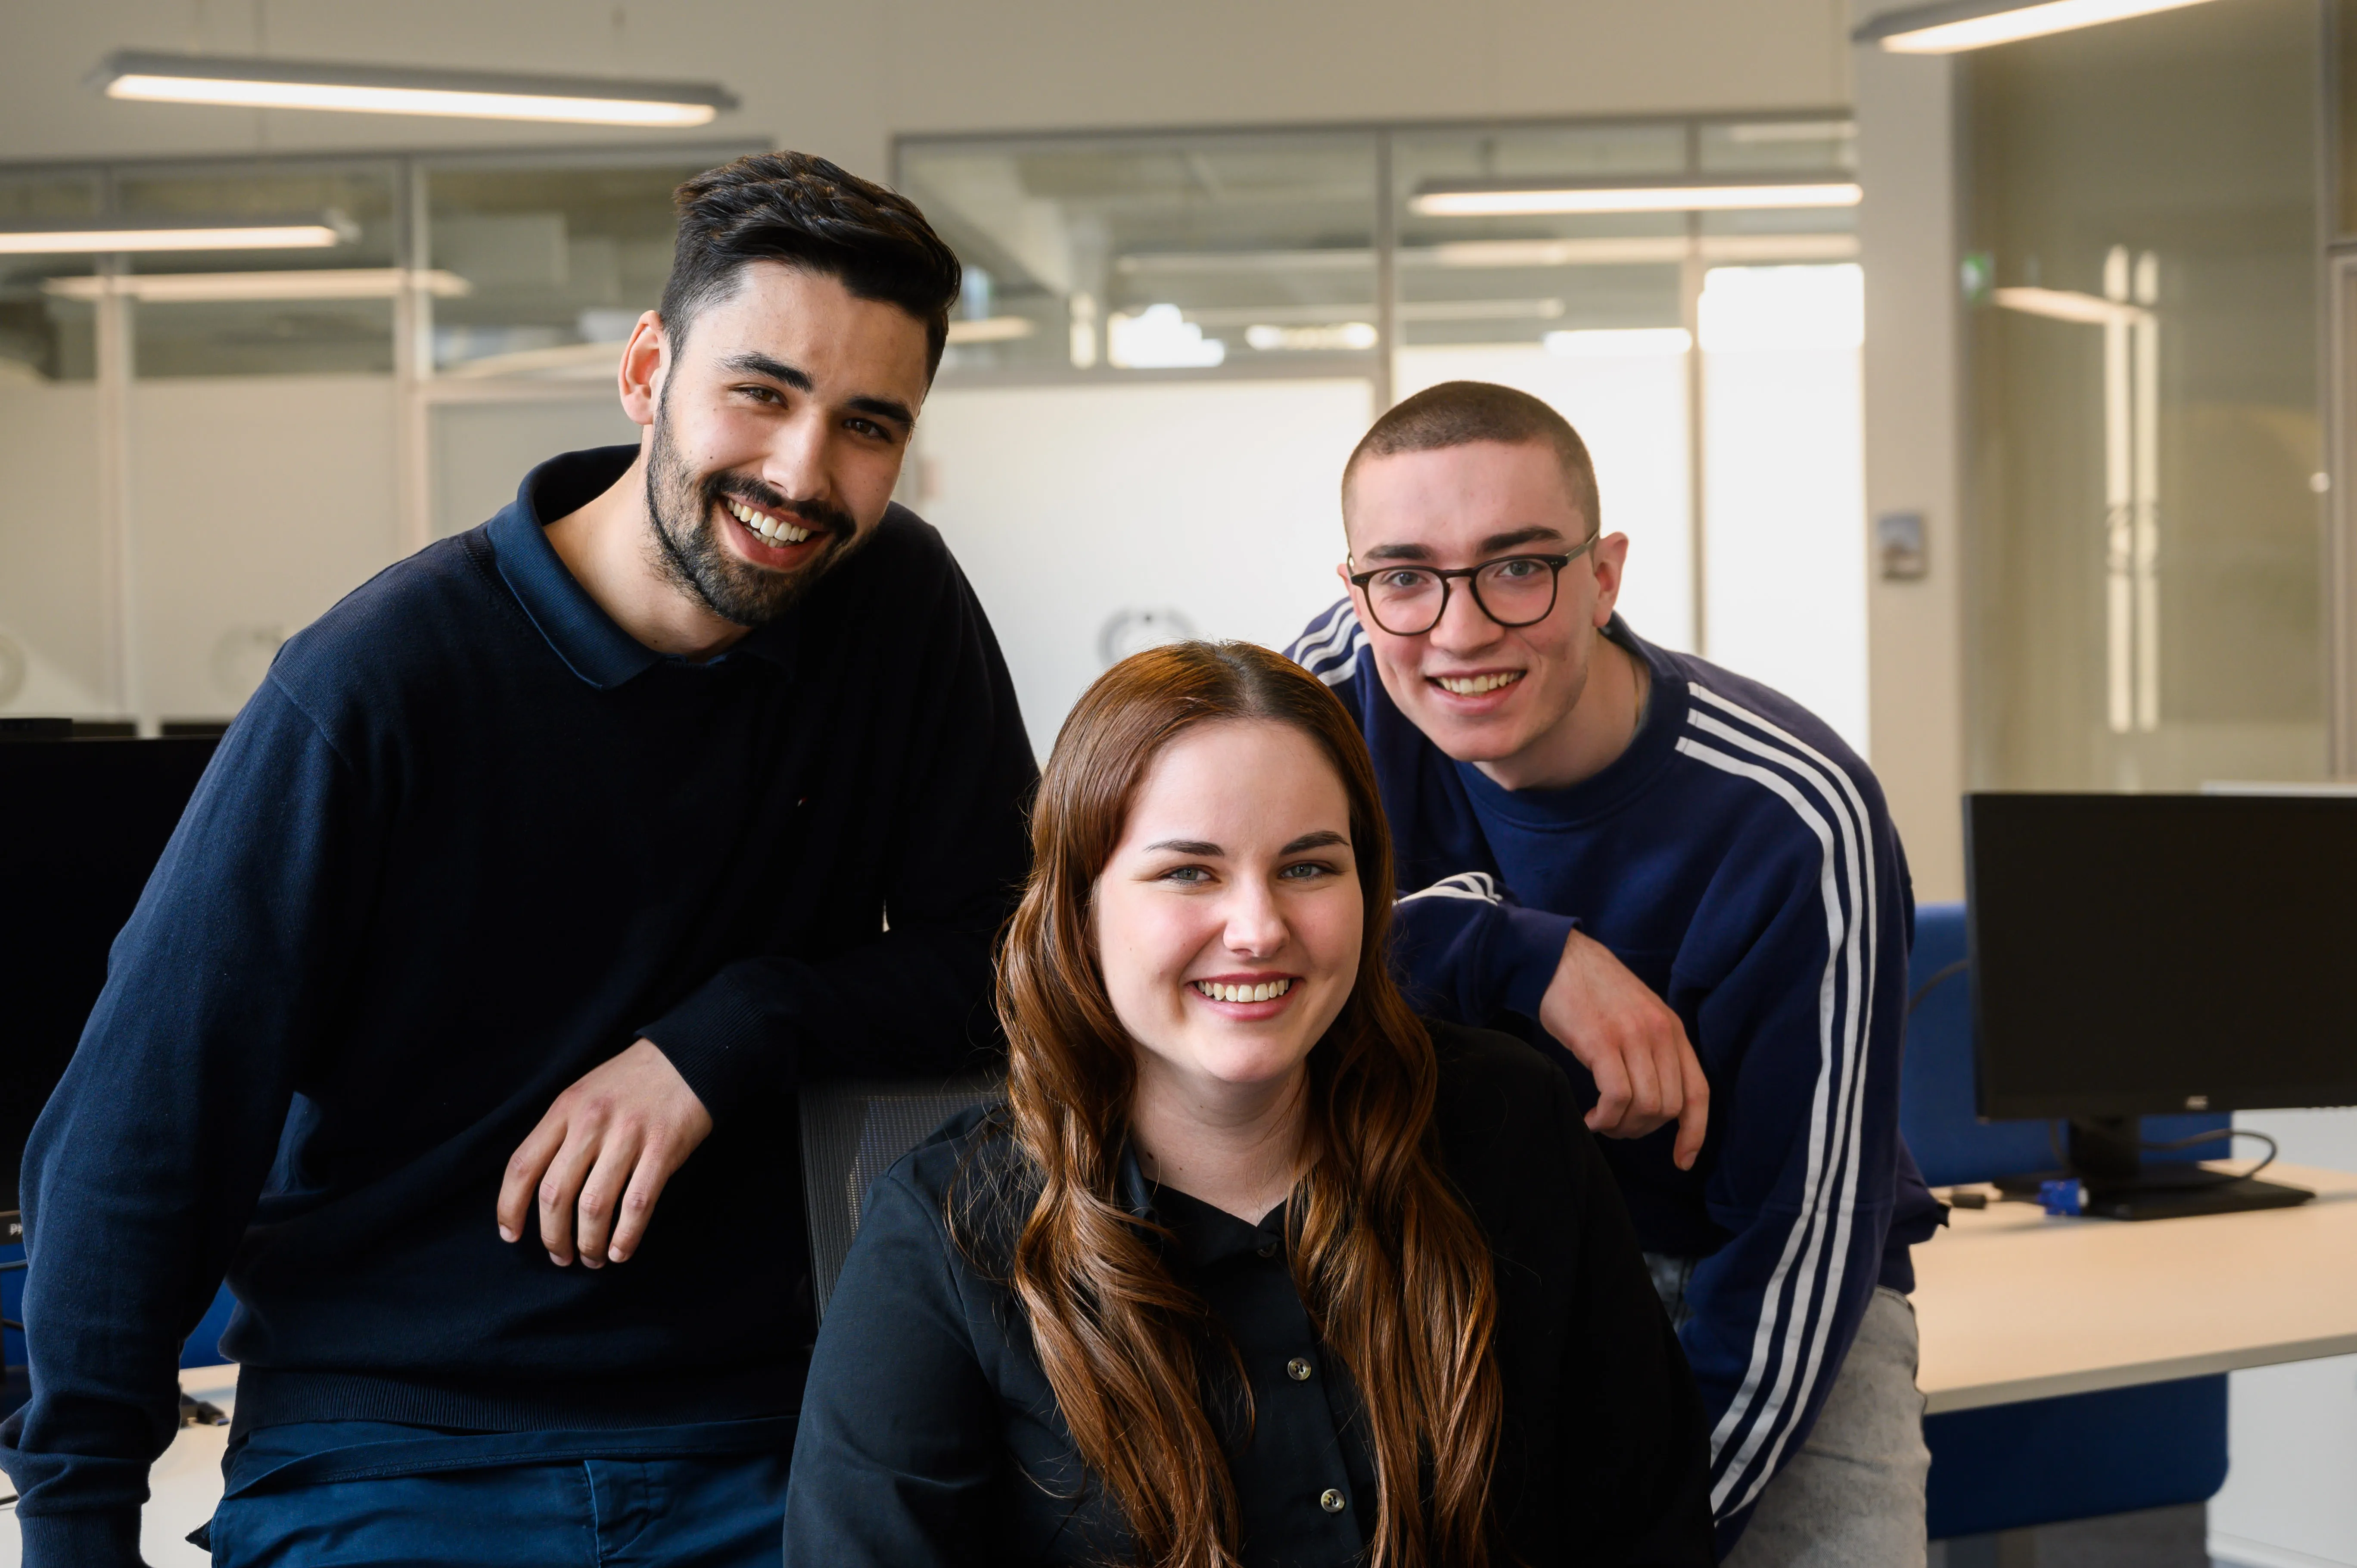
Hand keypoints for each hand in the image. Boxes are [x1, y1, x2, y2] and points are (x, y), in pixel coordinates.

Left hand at [497, 1039, 713, 1266]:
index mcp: (565, 1108)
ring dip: (589, 1243)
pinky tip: (620, 1252)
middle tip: (561, 1256)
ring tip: (591, 1259)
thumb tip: (539, 1191)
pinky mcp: (663, 1149)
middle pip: (556, 1194)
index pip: (523, 1165)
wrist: (690, 1057)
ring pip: (594, 1206)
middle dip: (553, 1236)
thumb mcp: (584, 1094)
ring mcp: (629, 1136)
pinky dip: (625, 1237)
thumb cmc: (632, 1082)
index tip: (510, 1235)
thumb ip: (560, 1134)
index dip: (509, 1207)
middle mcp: (591, 1122)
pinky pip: (638, 1204)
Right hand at [1537, 929, 1708, 1169]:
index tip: (1683, 1160)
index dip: (1694, 1132)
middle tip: (1616, 1127)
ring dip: (1621, 1126)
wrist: (1559, 959)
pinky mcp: (1601, 1041)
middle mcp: (1659, 1033)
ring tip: (1602, 1122)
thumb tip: (1656, 1104)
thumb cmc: (1593, 993)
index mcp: (1672, 1029)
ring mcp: (1632, 1036)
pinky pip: (1616, 1097)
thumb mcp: (1639, 1016)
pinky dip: (1605, 1118)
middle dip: (1642, 1129)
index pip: (1697, 1092)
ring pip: (1644, 1107)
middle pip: (1668, 1107)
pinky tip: (1591, 1118)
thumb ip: (1654, 1051)